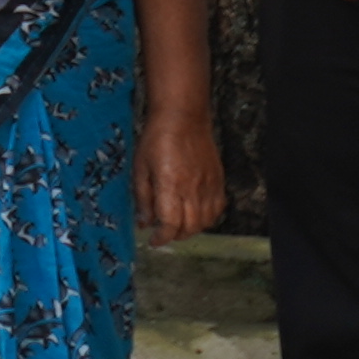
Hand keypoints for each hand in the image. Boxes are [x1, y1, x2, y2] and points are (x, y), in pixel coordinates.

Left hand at [142, 103, 228, 247]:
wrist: (183, 117)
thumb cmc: (156, 139)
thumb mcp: (140, 168)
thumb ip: (142, 198)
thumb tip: (144, 223)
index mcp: (170, 185)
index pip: (171, 224)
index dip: (162, 238)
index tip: (154, 240)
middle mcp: (193, 188)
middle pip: (190, 227)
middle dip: (175, 236)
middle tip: (164, 232)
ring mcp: (209, 185)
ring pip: (206, 221)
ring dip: (191, 229)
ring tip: (178, 224)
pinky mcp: (218, 180)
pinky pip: (218, 209)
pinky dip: (208, 218)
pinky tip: (196, 213)